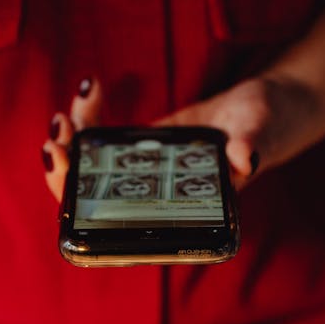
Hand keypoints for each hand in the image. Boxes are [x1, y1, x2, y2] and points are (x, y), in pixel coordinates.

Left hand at [41, 75, 324, 199]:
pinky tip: (90, 91)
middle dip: (66, 176)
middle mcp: (155, 206)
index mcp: (179, 218)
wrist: (264, 112)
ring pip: (90, 176)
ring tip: (62, 116)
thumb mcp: (261, 132)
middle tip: (56, 143)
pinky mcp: (138, 155)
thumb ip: (252, 146)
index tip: (69, 176)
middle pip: (93, 206)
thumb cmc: (268, 128)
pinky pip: (102, 144)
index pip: (121, 232)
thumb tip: (245, 159)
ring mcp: (142, 181)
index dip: (86, 213)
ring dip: (69, 148)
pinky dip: (90, 119)